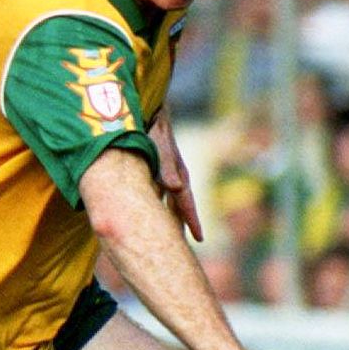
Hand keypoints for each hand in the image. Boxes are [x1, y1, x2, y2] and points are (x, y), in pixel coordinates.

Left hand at [149, 115, 202, 241]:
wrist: (149, 107)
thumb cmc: (152, 127)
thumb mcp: (159, 146)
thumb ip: (166, 167)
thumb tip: (176, 188)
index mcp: (177, 175)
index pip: (185, 203)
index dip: (192, 221)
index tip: (200, 238)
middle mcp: (174, 175)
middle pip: (179, 205)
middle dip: (182, 223)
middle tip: (186, 241)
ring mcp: (166, 172)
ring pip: (169, 199)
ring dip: (170, 214)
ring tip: (172, 231)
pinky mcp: (155, 167)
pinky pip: (158, 191)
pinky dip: (157, 202)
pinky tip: (151, 208)